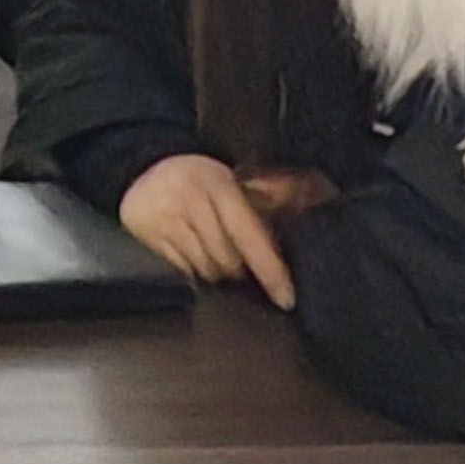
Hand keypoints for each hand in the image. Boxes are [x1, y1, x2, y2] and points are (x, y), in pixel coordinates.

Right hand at [116, 152, 294, 308]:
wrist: (142, 166)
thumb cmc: (198, 176)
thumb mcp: (234, 178)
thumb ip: (273, 194)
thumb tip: (322, 194)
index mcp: (221, 187)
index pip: (251, 236)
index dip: (271, 270)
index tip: (286, 297)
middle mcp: (193, 204)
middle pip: (228, 260)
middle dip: (242, 271)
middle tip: (247, 269)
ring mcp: (168, 222)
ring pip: (205, 269)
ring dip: (218, 273)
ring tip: (221, 262)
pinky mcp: (149, 237)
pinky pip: (182, 270)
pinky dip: (195, 272)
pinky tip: (198, 261)